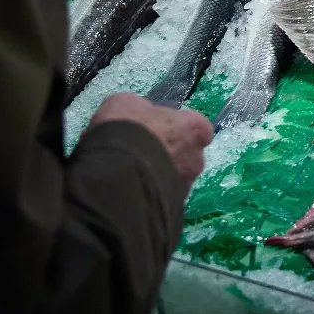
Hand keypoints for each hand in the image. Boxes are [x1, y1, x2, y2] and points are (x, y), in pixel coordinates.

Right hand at [89, 93, 213, 189]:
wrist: (115, 173)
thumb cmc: (126, 129)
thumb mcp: (125, 104)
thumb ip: (140, 110)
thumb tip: (139, 118)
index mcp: (196, 128)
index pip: (193, 128)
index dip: (172, 129)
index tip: (152, 131)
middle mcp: (198, 158)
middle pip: (183, 155)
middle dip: (165, 156)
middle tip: (138, 155)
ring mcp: (186, 186)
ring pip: (171, 179)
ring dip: (155, 178)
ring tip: (128, 177)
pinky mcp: (171, 209)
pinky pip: (159, 199)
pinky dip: (147, 196)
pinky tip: (126, 193)